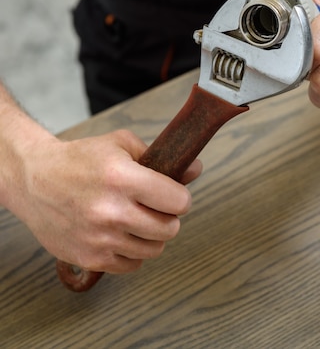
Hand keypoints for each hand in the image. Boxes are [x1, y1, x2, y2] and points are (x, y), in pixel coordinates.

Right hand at [8, 129, 201, 273]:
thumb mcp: (121, 145)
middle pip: (170, 229)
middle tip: (154, 209)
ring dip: (151, 236)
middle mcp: (111, 211)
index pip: (179, 202)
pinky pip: (133, 265)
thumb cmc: (79, 160)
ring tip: (136, 220)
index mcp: (121, 178)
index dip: (180, 198)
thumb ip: (161, 157)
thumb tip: (195, 169)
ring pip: (154, 249)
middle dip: (168, 218)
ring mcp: (100, 238)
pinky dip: (133, 252)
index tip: (173, 195)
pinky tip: (121, 235)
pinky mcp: (90, 258)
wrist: (33, 181)